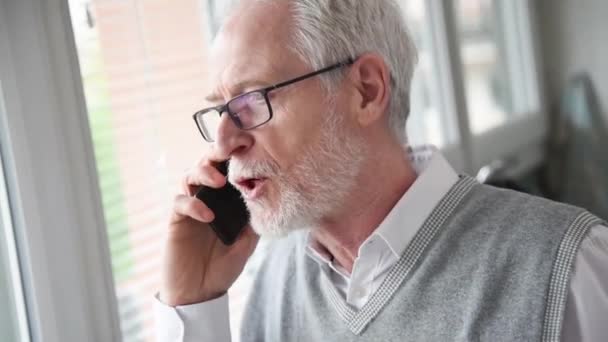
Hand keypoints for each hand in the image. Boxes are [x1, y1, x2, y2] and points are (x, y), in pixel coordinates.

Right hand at [159, 154, 257, 305]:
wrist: (200, 292)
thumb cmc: (223, 265)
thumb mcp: (248, 241)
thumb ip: (254, 218)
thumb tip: (268, 196)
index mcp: (226, 198)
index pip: (229, 166)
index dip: (235, 151)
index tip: (249, 142)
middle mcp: (208, 197)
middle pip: (207, 162)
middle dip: (216, 151)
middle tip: (228, 150)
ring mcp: (191, 206)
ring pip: (189, 175)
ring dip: (203, 172)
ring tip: (218, 182)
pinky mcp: (177, 220)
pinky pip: (180, 202)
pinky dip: (193, 204)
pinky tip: (207, 215)